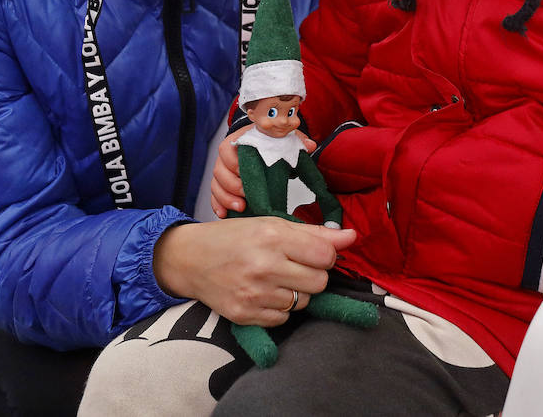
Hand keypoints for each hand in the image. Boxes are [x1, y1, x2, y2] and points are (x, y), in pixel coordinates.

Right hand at [152, 218, 355, 325]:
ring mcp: (254, 294)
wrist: (191, 259)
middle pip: (319, 282)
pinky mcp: (245, 315)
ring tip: (274, 278)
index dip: (325, 255)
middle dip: (312, 275)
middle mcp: (264, 266)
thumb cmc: (234, 238)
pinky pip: (283, 318)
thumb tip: (351, 237)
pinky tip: (263, 292)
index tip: (311, 253)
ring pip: (303, 302)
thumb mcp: (272, 224)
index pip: (326, 255)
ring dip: (295, 292)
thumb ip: (315, 233)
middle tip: (293, 266)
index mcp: (273, 237)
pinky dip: (279, 308)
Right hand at [210, 126, 317, 217]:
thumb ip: (296, 140)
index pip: (227, 150)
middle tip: (246, 195)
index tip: (246, 173)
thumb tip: (310, 146)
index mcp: (239, 140)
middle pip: (219, 171)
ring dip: (226, 198)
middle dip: (232, 186)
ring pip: (216, 185)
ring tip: (240, 207)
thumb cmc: (269, 141)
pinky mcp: (223, 185)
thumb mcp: (283, 138)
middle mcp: (226, 156)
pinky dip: (218, 205)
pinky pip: (214, 196)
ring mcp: (223, 171)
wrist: (263, 144)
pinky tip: (225, 214)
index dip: (235, 164)